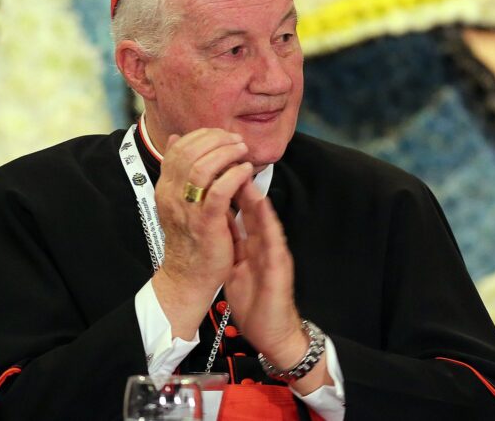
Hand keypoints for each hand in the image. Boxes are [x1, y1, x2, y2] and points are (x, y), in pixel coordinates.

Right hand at [152, 128, 255, 338]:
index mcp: (165, 187)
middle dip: (216, 140)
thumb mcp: (179, 199)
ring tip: (242, 151)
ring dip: (226, 153)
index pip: (177, 148)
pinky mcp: (206, 223)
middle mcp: (171, 195)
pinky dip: (234, 176)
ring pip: (202, 167)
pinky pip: (218, 191)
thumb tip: (177, 139)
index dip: (201, 135)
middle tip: (236, 140)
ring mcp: (187, 209)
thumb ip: (181, 170)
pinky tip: (246, 171)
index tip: (222, 135)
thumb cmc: (190, 237)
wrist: (188, 276)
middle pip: (189, 152)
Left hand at [225, 182, 330, 392]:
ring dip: (257, 198)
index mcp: (252, 244)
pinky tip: (264, 209)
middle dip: (242, 184)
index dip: (229, 189)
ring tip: (247, 176)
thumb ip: (229, 242)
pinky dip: (268, 222)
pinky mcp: (279, 267)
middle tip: (232, 161)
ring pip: (265, 220)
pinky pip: (273, 241)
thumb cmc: (254, 301)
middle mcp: (264, 244)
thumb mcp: (235, 266)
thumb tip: (215, 221)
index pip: (239, 211)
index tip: (216, 169)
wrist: (272, 332)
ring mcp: (273, 253)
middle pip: (252, 210)